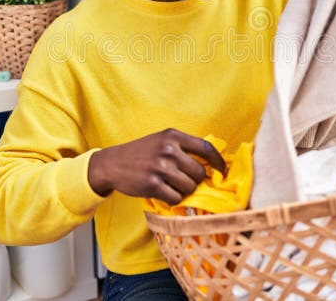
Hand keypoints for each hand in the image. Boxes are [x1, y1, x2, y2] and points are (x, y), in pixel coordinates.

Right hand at [87, 128, 226, 204]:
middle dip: (194, 180)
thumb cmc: (141, 153)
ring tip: (170, 185)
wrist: (112, 164)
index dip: (218, 161)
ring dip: (183, 191)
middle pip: (199, 172)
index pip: (206, 148)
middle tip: (182, 180)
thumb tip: (211, 164)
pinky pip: (176, 198)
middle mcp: (169, 150)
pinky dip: (172, 199)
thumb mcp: (162, 141)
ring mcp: (161, 168)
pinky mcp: (152, 185)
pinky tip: (162, 192)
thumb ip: (183, 148)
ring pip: (189, 187)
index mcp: (173, 136)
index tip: (222, 171)